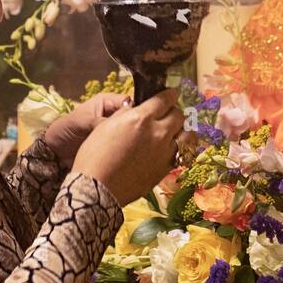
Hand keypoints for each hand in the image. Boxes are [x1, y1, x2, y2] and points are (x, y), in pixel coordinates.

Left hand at [41, 92, 130, 168]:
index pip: (128, 101)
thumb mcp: (82, 121)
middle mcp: (112, 114)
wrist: (55, 151)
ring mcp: (113, 130)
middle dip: (134, 125)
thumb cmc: (66, 129)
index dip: (134, 110)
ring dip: (131, 138)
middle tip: (137, 136)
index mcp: (106, 102)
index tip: (138, 121)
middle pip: (131, 117)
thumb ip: (101, 121)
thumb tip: (122, 126)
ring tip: (134, 146)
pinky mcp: (112, 144)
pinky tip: (129, 153)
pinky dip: (126, 148)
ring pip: (129, 131)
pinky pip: (123, 144)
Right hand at [72, 89, 182, 205]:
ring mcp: (164, 153)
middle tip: (167, 113)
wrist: (98, 189)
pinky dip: (180, 148)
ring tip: (176, 131)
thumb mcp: (106, 125)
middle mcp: (158, 133)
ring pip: (187, 135)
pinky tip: (172, 148)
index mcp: (142, 118)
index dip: (169, 94)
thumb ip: (125, 114)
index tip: (170, 94)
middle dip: (174, 111)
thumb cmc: (94, 156)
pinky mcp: (165, 169)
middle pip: (179, 115)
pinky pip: (181, 154)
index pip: (165, 99)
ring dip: (183, 130)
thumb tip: (134, 109)